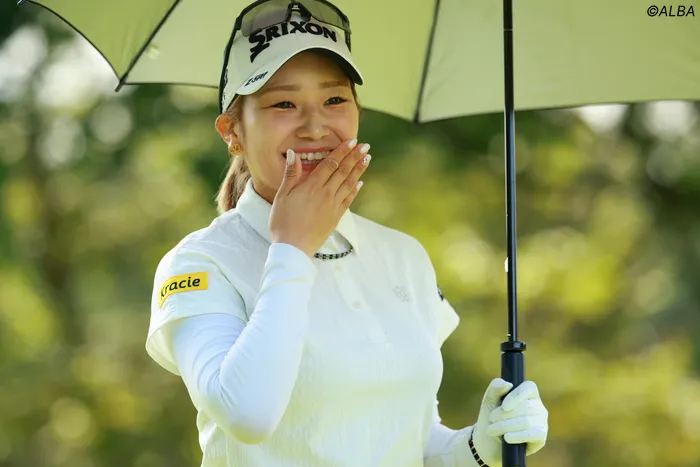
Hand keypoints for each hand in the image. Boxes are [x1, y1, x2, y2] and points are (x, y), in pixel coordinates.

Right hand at [269, 139, 370, 258]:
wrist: (294, 248)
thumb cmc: (283, 222)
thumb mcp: (282, 196)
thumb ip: (290, 174)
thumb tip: (293, 153)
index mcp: (312, 187)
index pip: (330, 164)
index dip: (342, 151)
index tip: (352, 142)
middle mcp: (326, 194)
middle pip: (343, 171)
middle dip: (355, 157)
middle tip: (365, 146)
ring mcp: (333, 206)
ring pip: (349, 183)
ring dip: (359, 170)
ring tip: (367, 159)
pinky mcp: (336, 217)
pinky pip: (349, 200)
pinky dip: (355, 189)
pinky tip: (360, 182)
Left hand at [471, 378, 547, 466]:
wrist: (489, 440)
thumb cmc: (492, 416)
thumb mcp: (490, 400)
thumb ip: (496, 388)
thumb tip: (508, 384)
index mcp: (528, 393)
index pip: (529, 387)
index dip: (516, 396)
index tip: (503, 406)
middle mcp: (538, 406)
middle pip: (525, 407)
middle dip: (504, 414)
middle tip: (491, 419)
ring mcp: (541, 421)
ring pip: (527, 422)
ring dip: (506, 426)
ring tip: (492, 430)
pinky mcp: (541, 436)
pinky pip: (533, 435)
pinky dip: (517, 436)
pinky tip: (506, 438)